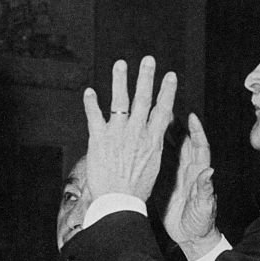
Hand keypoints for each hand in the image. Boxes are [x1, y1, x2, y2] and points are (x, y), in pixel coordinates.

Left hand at [83, 56, 176, 200]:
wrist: (119, 201)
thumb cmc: (136, 188)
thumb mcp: (153, 165)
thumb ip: (153, 144)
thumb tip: (158, 132)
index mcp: (152, 140)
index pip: (162, 109)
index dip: (167, 91)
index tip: (170, 76)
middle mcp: (136, 132)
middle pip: (143, 99)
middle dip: (146, 77)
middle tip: (149, 60)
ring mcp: (117, 133)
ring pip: (119, 101)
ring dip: (120, 80)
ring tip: (121, 64)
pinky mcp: (98, 138)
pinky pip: (94, 116)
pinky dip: (91, 103)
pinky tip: (89, 91)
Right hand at [163, 113, 219, 256]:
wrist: (190, 237)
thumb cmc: (202, 223)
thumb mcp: (204, 207)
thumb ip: (205, 190)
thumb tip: (209, 171)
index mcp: (199, 173)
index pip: (199, 148)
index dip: (196, 132)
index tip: (191, 117)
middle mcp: (188, 170)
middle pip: (182, 143)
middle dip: (175, 126)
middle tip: (165, 109)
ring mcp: (175, 175)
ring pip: (168, 149)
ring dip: (161, 134)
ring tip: (150, 119)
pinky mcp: (163, 182)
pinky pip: (157, 163)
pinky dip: (151, 151)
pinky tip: (140, 142)